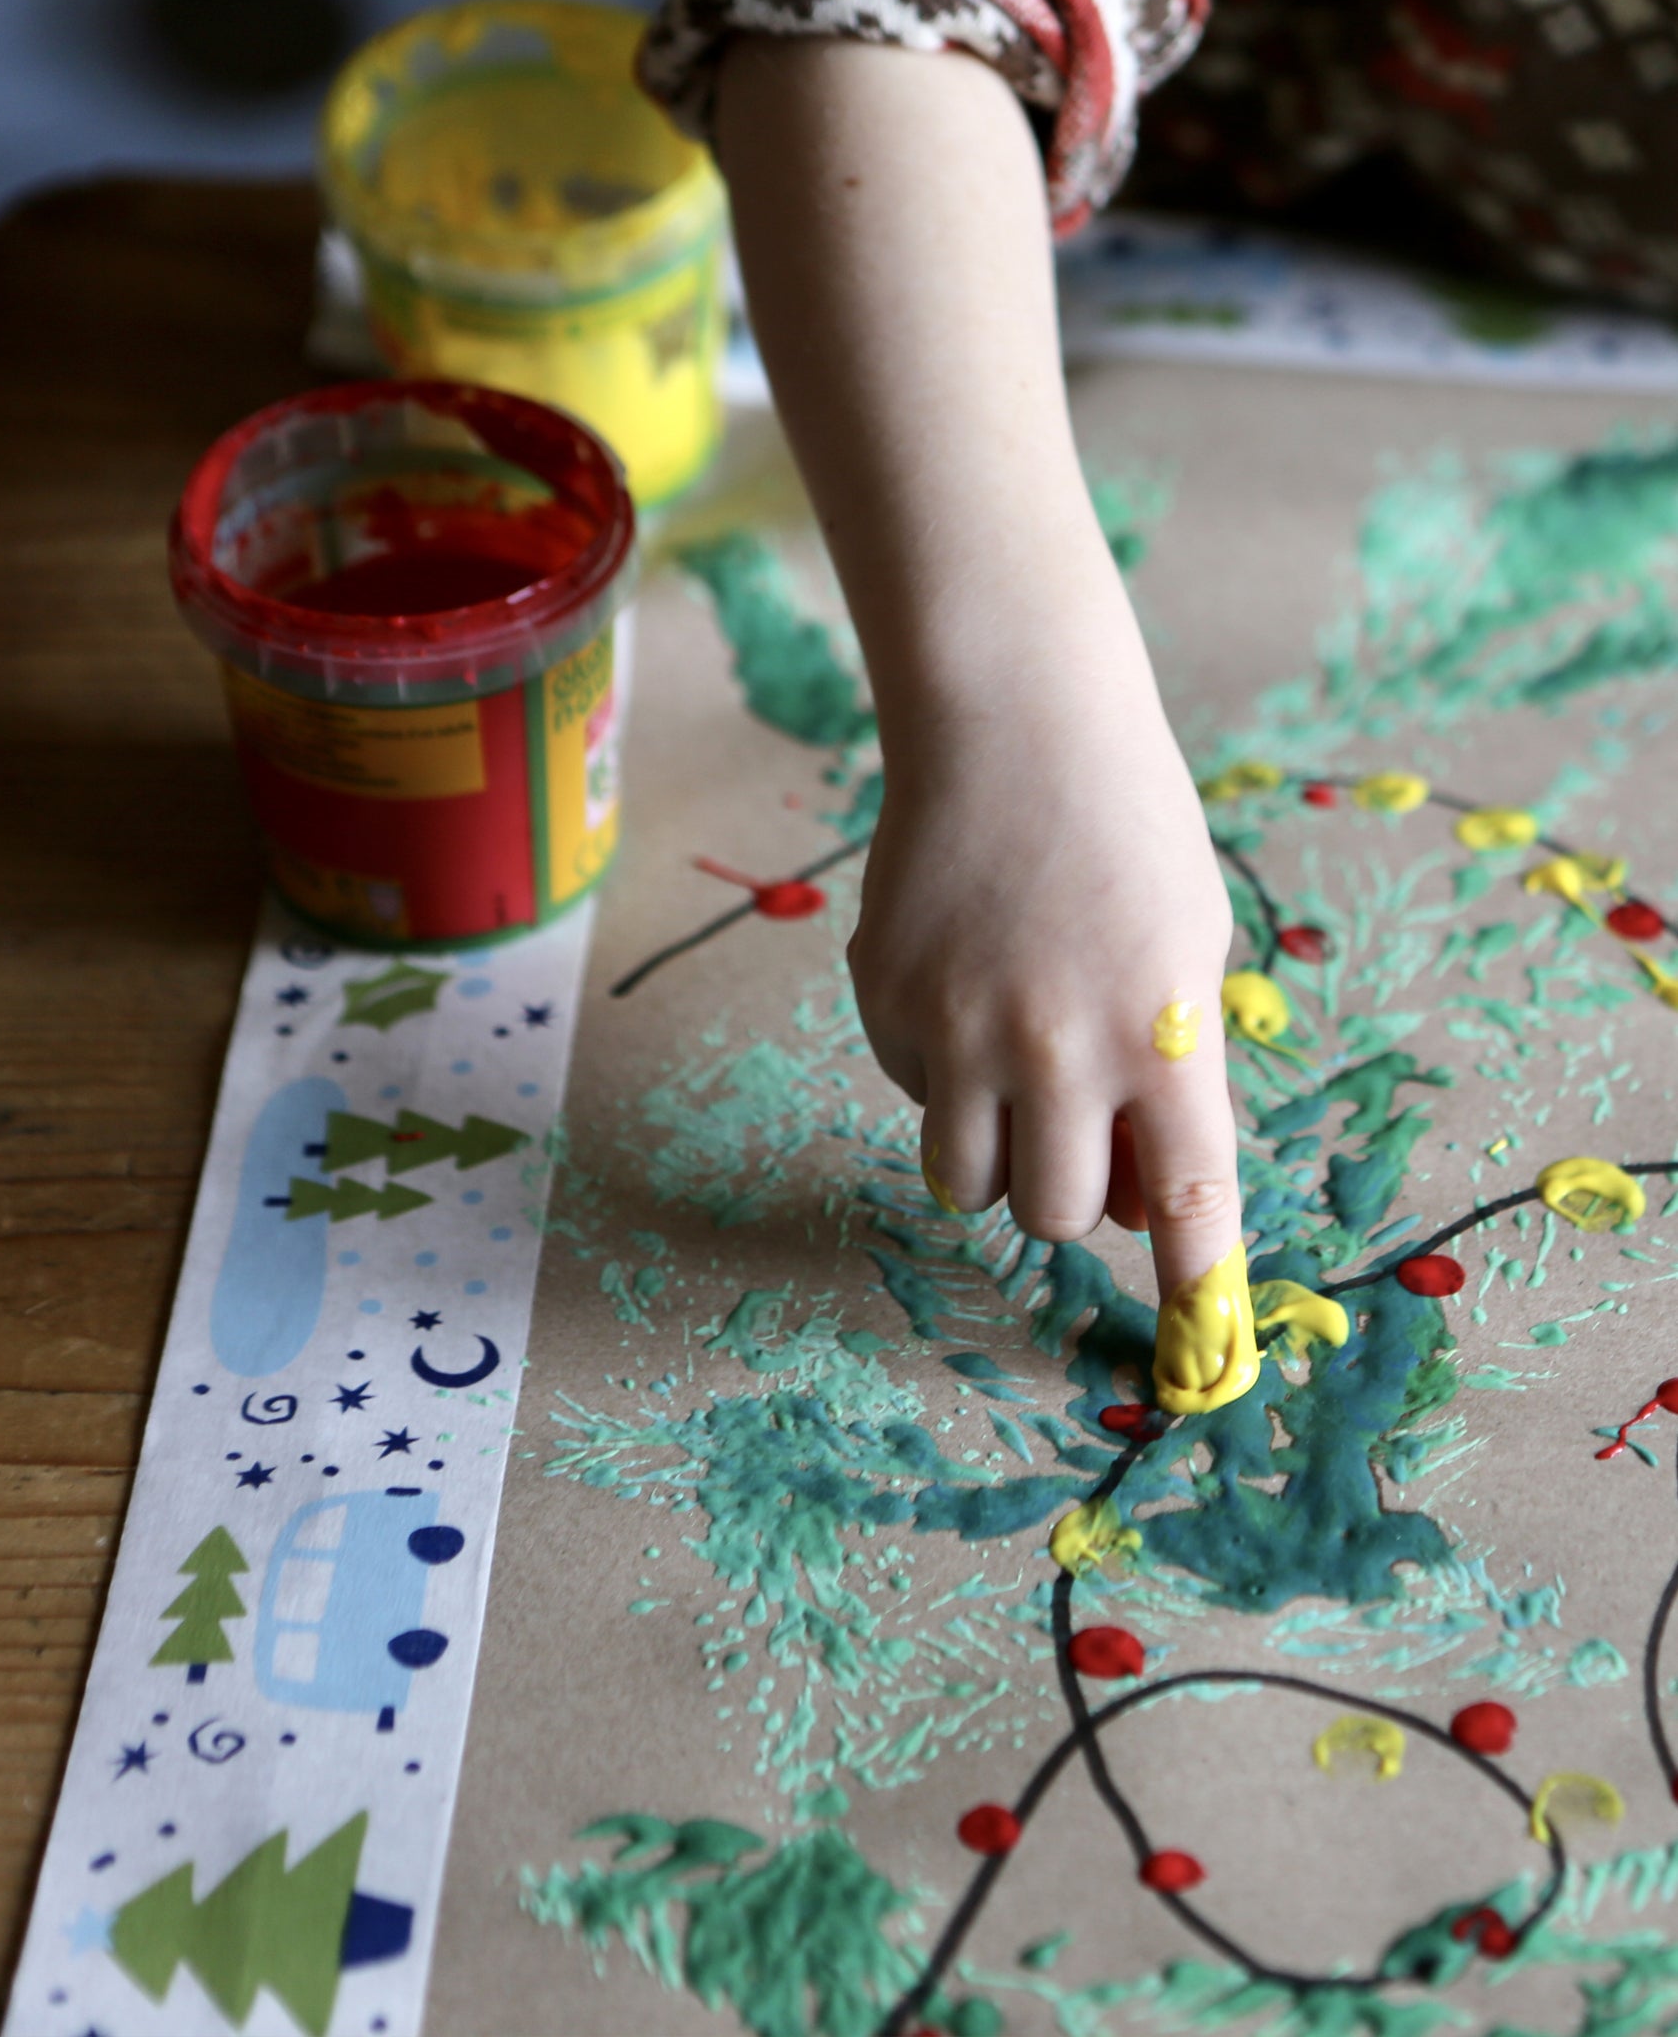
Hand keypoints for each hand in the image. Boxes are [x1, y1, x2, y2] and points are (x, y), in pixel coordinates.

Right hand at [849, 648, 1243, 1299]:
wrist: (1013, 726)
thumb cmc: (1128, 834)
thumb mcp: (1190, 951)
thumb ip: (1168, 1077)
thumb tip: (1131, 1196)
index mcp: (1161, 1033)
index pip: (1186, 1200)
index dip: (1192, 1287)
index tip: (1201, 1360)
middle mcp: (1058, 1047)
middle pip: (1057, 1213)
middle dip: (1071, 1194)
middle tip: (1078, 1131)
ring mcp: (959, 1029)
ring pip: (967, 1183)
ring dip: (998, 1158)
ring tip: (1010, 1076)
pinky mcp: (887, 1005)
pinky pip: (916, 1096)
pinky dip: (942, 1075)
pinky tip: (962, 984)